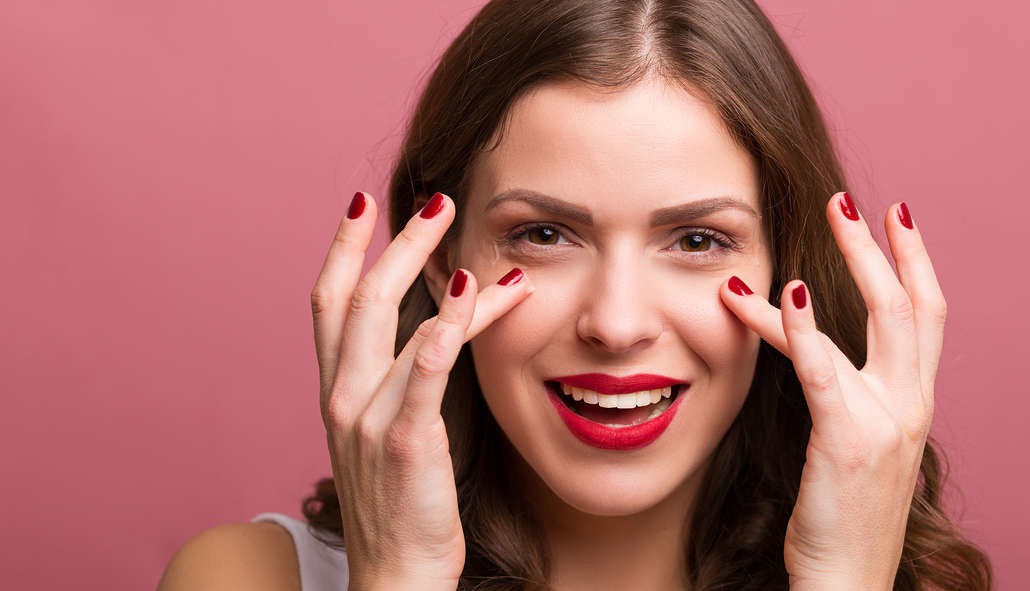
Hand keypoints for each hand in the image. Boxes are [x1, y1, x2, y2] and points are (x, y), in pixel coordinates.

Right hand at [310, 191, 533, 589]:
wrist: (395, 576)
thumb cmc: (400, 506)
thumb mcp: (384, 435)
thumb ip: (395, 383)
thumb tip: (428, 332)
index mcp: (338, 392)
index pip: (328, 304)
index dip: (343, 250)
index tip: (362, 205)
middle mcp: (344, 398)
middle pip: (359, 298)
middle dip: (396, 242)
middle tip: (438, 201)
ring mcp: (370, 419)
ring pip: (395, 324)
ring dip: (436, 272)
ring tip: (473, 241)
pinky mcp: (406, 442)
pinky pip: (424, 372)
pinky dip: (447, 328)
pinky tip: (473, 295)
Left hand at [719, 193, 943, 589]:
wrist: (847, 583)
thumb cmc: (842, 518)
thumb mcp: (856, 446)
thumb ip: (851, 398)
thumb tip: (822, 355)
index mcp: (911, 405)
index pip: (926, 318)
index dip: (915, 264)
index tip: (897, 217)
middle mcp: (909, 406)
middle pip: (910, 306)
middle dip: (883, 247)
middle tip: (849, 200)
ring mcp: (885, 423)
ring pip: (879, 322)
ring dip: (850, 261)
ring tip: (824, 216)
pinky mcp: (846, 442)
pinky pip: (825, 372)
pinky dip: (805, 329)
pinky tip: (787, 294)